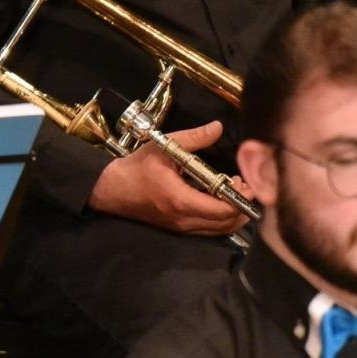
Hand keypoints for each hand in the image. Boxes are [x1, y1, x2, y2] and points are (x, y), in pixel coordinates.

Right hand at [86, 120, 248, 235]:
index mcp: (181, 201)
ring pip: (220, 230)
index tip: (245, 180)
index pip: (224, 209)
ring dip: (233, 213)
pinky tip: (219, 198)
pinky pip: (209, 229)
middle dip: (242, 206)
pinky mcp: (179, 229)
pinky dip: (221, 217)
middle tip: (243, 184)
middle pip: (228, 223)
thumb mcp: (164, 148)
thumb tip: (218, 127)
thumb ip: (193, 138)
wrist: (111, 189)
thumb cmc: (138, 168)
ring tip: (233, 190)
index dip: (241, 198)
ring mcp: (182, 228)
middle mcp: (185, 220)